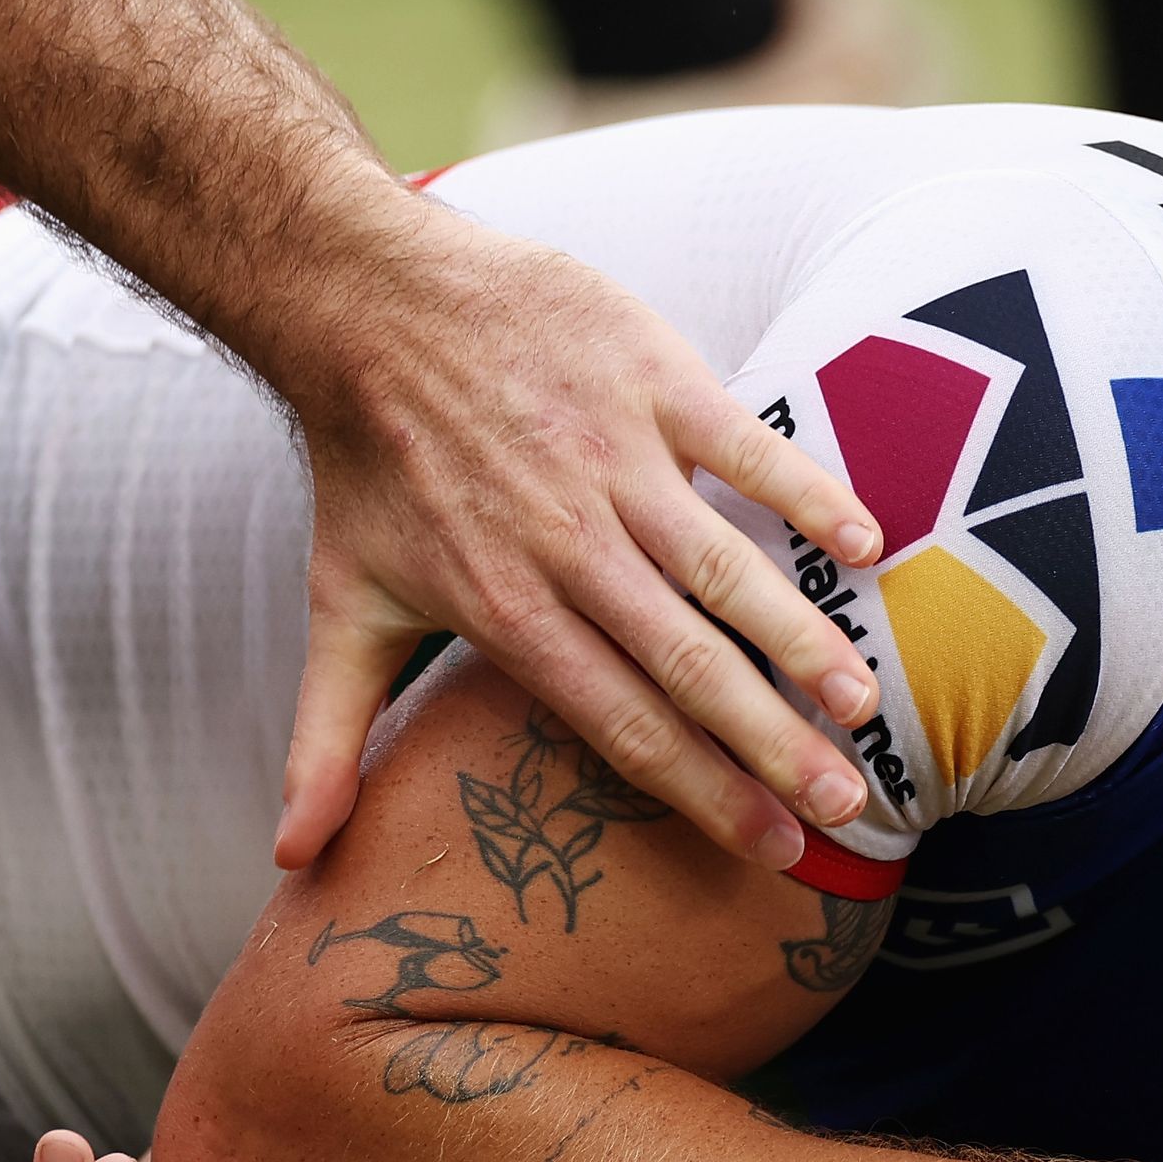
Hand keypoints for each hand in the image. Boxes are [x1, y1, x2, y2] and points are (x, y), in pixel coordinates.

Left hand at [267, 201, 885, 873]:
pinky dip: (807, 493)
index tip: (775, 847)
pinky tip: (867, 546)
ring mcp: (614, 459)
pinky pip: (746, 445)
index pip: (622, 724)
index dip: (703, 792)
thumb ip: (329, 740)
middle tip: (845, 805)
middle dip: (772, 744)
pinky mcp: (649, 380)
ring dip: (801, 637)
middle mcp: (566, 546)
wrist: (361, 302)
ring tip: (863, 704)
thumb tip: (295, 859)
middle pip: (687, 665)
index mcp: (506, 610)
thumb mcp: (340, 610)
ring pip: (725, 568)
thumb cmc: (363, 466)